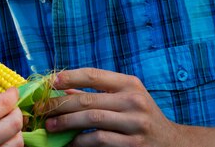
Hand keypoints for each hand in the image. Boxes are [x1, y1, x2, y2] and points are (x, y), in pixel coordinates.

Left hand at [40, 68, 186, 145]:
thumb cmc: (141, 116)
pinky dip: (79, 141)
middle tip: (40, 109)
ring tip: (49, 126)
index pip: (92, 75)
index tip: (50, 82)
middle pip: (87, 99)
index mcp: (129, 83)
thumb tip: (61, 90)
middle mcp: (134, 100)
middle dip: (58, 104)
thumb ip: (97, 93)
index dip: (68, 77)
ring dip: (65, 122)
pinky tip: (68, 143)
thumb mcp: (125, 98)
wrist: (174, 144)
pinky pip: (99, 140)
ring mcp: (135, 123)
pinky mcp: (133, 144)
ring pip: (91, 119)